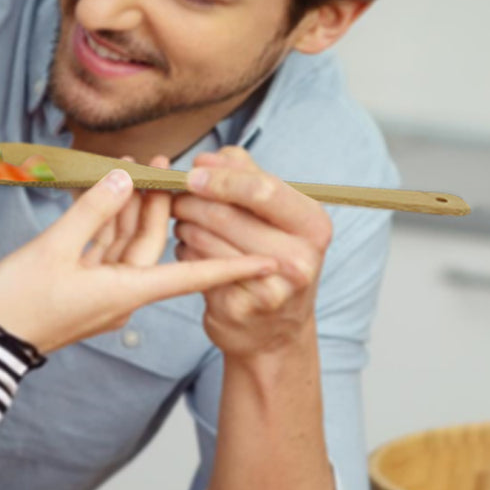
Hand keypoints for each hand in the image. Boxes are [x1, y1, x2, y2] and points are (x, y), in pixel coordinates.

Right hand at [0, 168, 274, 352]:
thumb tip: (122, 179)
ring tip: (139, 169)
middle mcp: (121, 292)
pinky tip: (108, 195)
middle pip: (153, 243)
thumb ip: (91, 212)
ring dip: (131, 209)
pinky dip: (107, 224)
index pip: (192, 274)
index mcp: (126, 290)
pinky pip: (104, 250)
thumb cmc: (19, 304)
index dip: (232, 265)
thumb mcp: (54, 251)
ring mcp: (101, 291)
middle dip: (163, 205)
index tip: (269, 260)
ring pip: (127, 243)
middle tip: (168, 164)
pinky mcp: (81, 288)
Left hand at [172, 147, 332, 358]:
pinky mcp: (239, 308)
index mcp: (313, 225)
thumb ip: (245, 175)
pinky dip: (185, 249)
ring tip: (186, 222)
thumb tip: (206, 159)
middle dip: (190, 200)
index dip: (221, 178)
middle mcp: (300, 259)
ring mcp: (270, 288)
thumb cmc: (273, 257)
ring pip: (203, 237)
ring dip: (184, 223)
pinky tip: (190, 248)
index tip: (193, 173)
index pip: (264, 189)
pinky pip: (195, 263)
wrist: (275, 330)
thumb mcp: (275, 214)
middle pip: (225, 214)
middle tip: (176, 196)